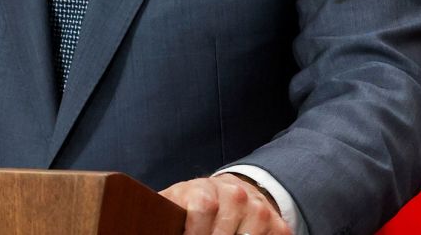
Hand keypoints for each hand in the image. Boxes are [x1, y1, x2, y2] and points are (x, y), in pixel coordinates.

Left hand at [159, 173, 289, 234]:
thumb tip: (141, 223)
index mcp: (204, 189)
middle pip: (222, 234)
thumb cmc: (196, 203)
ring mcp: (259, 210)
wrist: (234, 192)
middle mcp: (235, 195)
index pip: (202, 208)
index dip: (194, 232)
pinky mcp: (278, 226)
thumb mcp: (175, 203)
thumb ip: (162, 212)